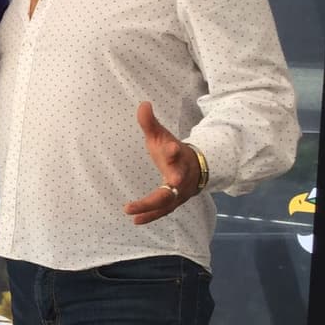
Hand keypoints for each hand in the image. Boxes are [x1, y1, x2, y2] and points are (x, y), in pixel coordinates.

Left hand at [122, 102, 200, 224]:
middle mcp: (181, 176)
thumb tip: (143, 104)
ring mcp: (179, 191)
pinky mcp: (174, 202)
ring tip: (131, 211)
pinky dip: (150, 216)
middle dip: (171, 184)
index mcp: (178, 156)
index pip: (177, 153)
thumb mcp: (161, 136)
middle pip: (176, 181)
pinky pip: (162, 211)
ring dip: (151, 207)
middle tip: (169, 183)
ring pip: (167, 201)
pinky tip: (134, 221)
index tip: (171, 147)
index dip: (173, 150)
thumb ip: (150, 123)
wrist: (194, 168)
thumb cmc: (171, 151)